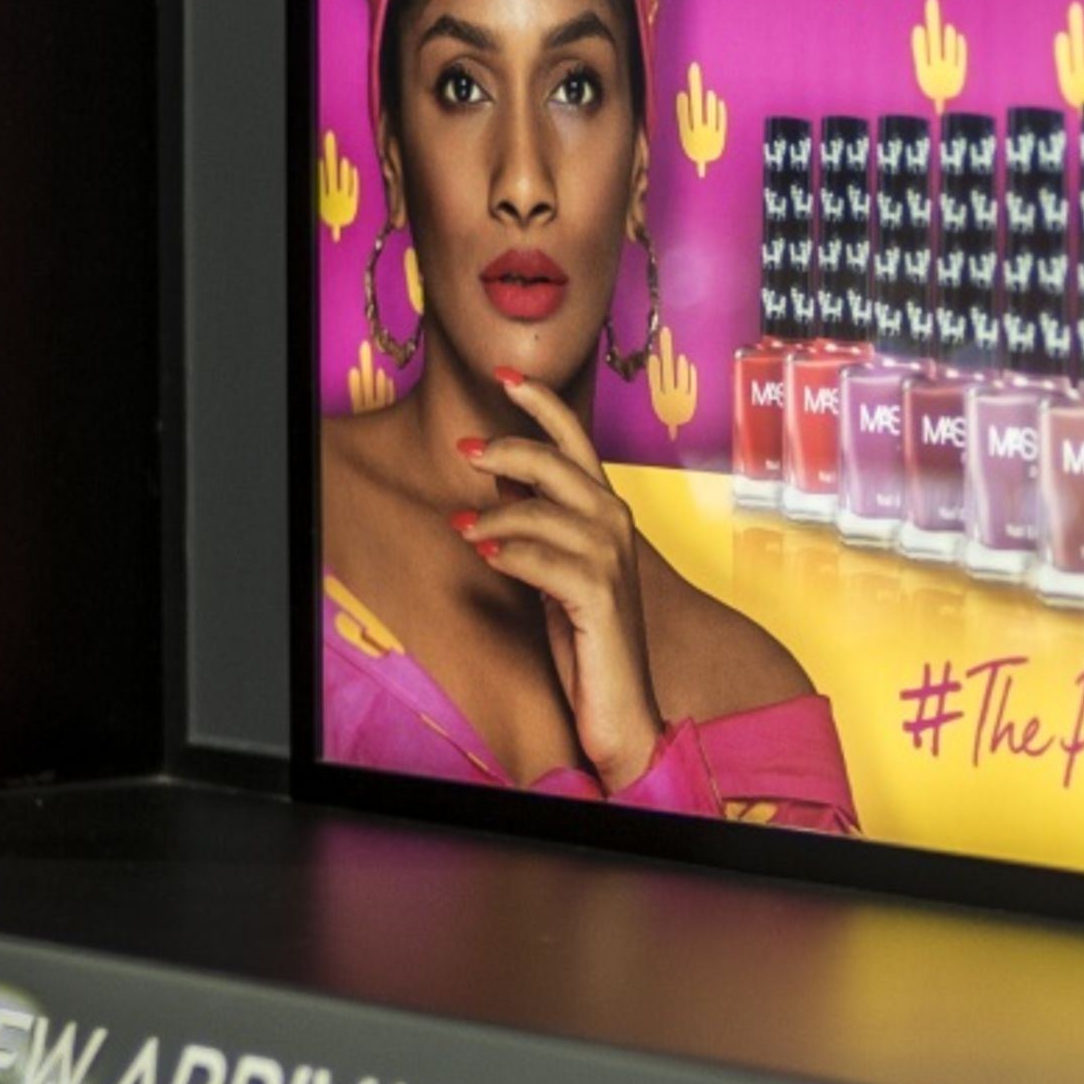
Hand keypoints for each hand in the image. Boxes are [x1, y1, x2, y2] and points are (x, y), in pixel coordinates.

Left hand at [456, 370, 667, 792]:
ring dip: (494, 519)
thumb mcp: (555, 568)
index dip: (543, 404)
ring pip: (544, 513)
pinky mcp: (600, 597)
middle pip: (559, 464)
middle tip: (464, 452)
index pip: (577, 442)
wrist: (621, 706)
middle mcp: (616, 526)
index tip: (505, 377)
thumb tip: (503, 480)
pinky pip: (545, 562)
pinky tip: (486, 559)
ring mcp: (612, 561)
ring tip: (462, 531)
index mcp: (607, 513)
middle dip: (507, 450)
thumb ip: (539, 523)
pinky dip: (511, 555)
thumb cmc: (587, 639)